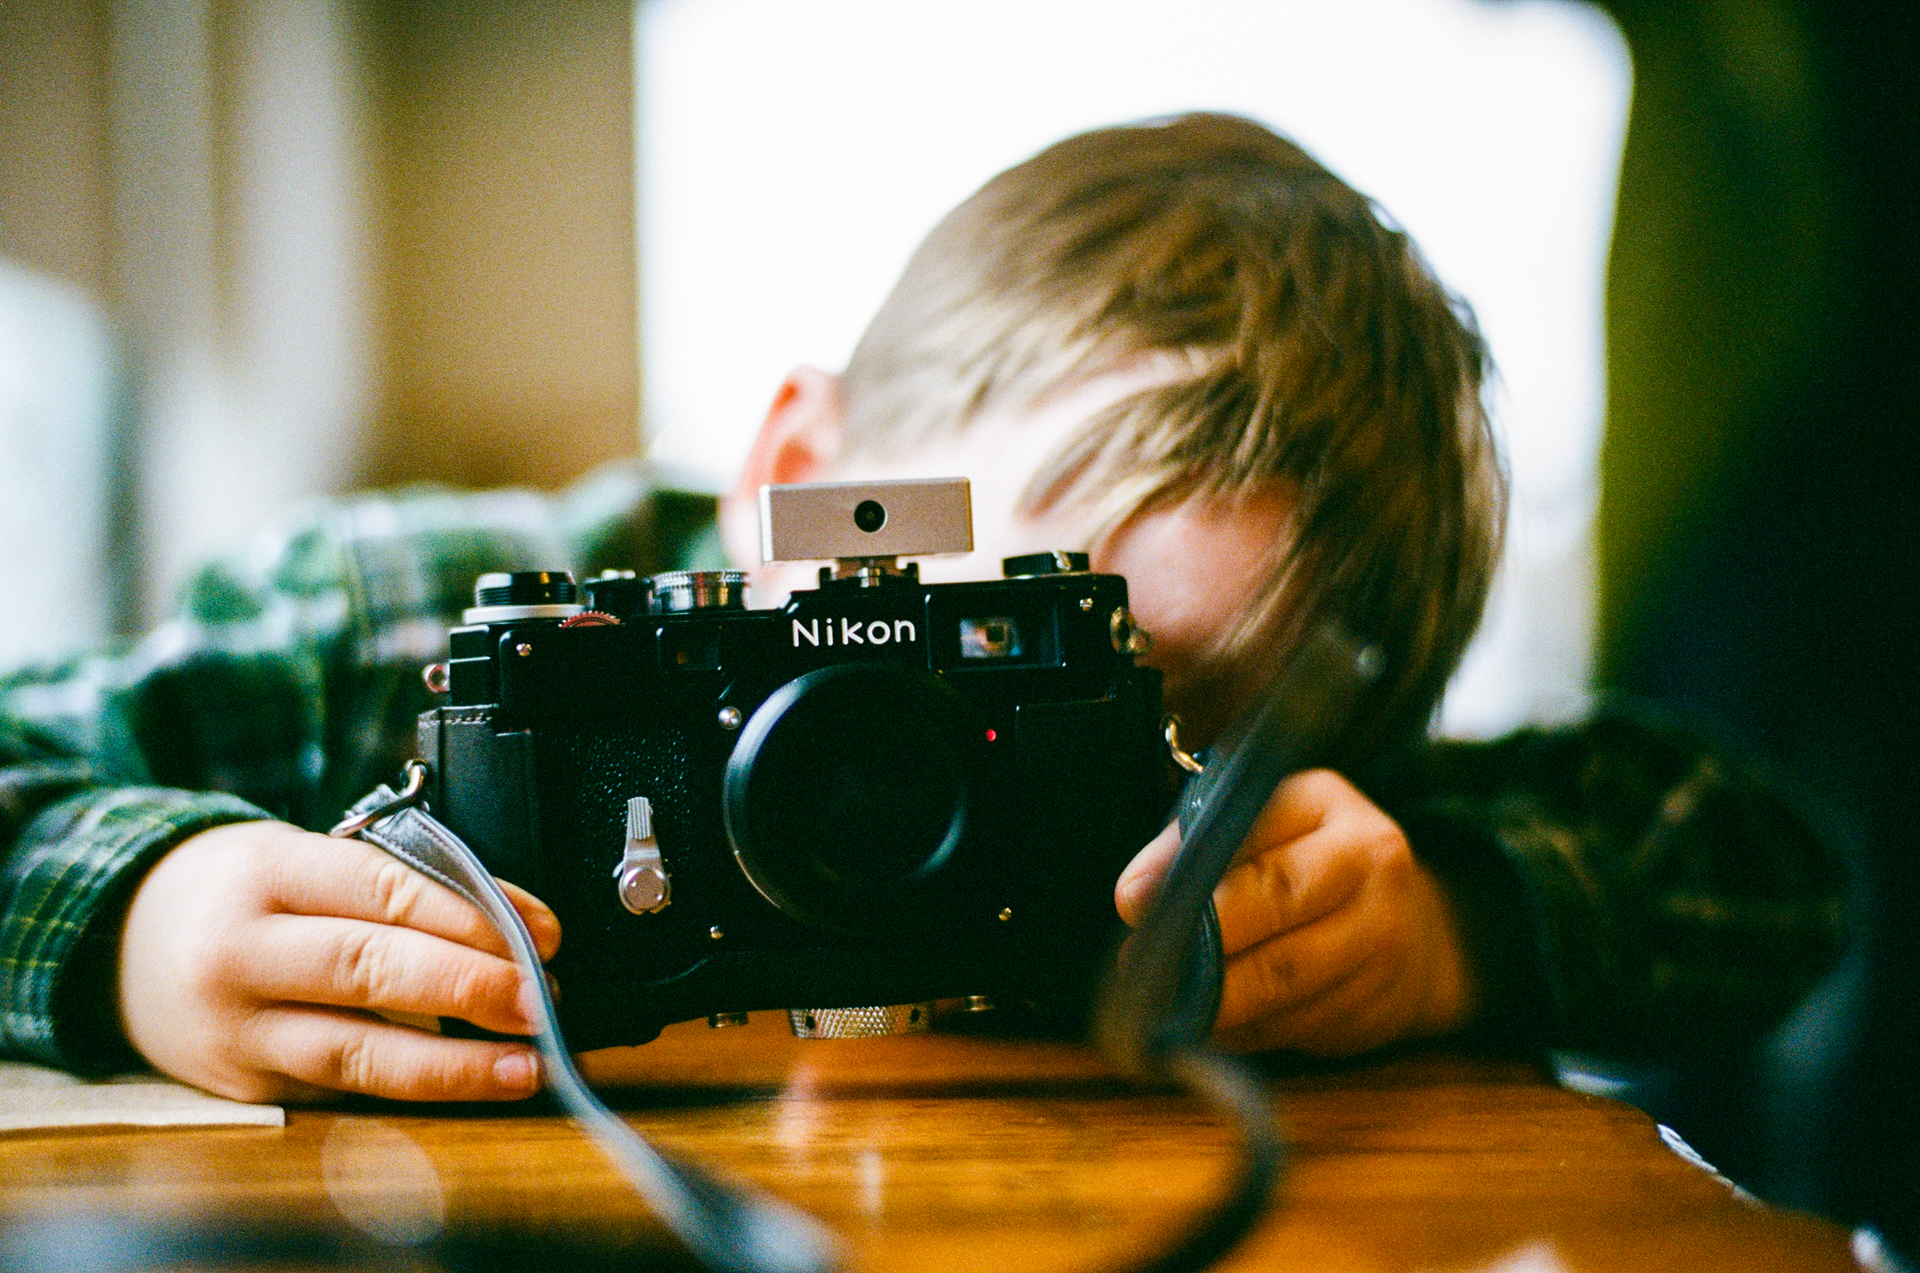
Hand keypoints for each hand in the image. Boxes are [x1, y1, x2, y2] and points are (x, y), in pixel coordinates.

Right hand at [118, 820, 561, 1103]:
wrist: (120, 941)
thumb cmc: (242, 889)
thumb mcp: (299, 855)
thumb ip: (388, 882)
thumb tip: (509, 924)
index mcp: (267, 871)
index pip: (384, 888)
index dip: (472, 914)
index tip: (542, 934)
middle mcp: (241, 949)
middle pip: (370, 967)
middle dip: (469, 986)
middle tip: (541, 1000)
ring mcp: (236, 1026)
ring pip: (356, 1051)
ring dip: (453, 1064)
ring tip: (526, 1063)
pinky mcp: (241, 1084)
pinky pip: (339, 1087)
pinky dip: (411, 1086)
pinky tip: (465, 1083)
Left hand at [1114, 769, 1474, 1056]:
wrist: (1411, 924)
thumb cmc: (1305, 859)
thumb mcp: (1260, 822)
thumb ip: (1195, 842)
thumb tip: (1135, 894)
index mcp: (1333, 809)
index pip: (1258, 843)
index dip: (1190, 878)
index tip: (1130, 902)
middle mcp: (1374, 870)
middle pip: (1277, 911)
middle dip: (1202, 944)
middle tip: (1142, 962)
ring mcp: (1385, 943)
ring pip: (1286, 982)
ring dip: (1215, 999)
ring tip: (1164, 1000)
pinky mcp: (1378, 1007)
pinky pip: (1294, 1026)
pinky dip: (1243, 1030)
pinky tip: (1210, 1024)